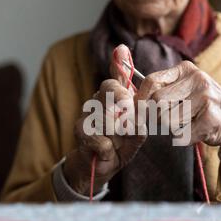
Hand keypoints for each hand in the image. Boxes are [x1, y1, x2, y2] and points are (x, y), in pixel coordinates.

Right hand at [64, 45, 146, 194]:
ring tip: (119, 141)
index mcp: (114, 95)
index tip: (123, 55)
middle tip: (130, 121)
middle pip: (110, 89)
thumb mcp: (137, 126)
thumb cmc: (122, 143)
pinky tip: (109, 151)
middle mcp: (98, 99)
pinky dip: (109, 148)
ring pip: (106, 116)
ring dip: (118, 133)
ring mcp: (87, 113)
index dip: (121, 66)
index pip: (117, 75)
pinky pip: (99, 137)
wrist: (103, 165)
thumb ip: (140, 111)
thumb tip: (140, 98)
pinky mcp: (80, 131)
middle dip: (124, 103)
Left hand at [136, 61, 220, 159]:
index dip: (140, 100)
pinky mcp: (212, 119)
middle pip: (156, 102)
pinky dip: (184, 139)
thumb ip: (158, 88)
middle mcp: (198, 79)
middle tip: (165, 122)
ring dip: (172, 128)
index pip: (151, 82)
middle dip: (155, 117)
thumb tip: (125, 92)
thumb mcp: (183, 88)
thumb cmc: (202, 106)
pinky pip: (182, 135)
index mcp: (186, 69)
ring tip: (186, 123)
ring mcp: (207, 98)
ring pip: (167, 120)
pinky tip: (197, 131)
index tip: (139, 113)